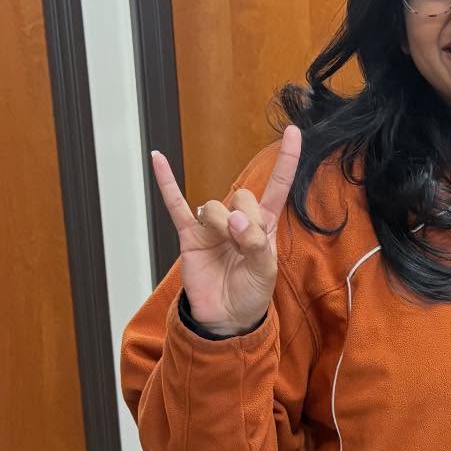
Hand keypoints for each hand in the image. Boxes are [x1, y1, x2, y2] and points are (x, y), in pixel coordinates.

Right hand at [150, 127, 300, 335]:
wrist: (225, 317)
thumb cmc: (250, 293)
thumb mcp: (265, 270)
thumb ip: (255, 242)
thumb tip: (233, 219)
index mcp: (264, 224)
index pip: (278, 186)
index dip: (287, 161)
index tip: (293, 132)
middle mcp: (238, 220)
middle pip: (243, 196)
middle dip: (245, 218)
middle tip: (243, 243)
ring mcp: (213, 226)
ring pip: (214, 206)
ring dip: (220, 224)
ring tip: (224, 246)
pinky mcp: (190, 236)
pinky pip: (176, 204)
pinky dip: (167, 183)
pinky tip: (158, 159)